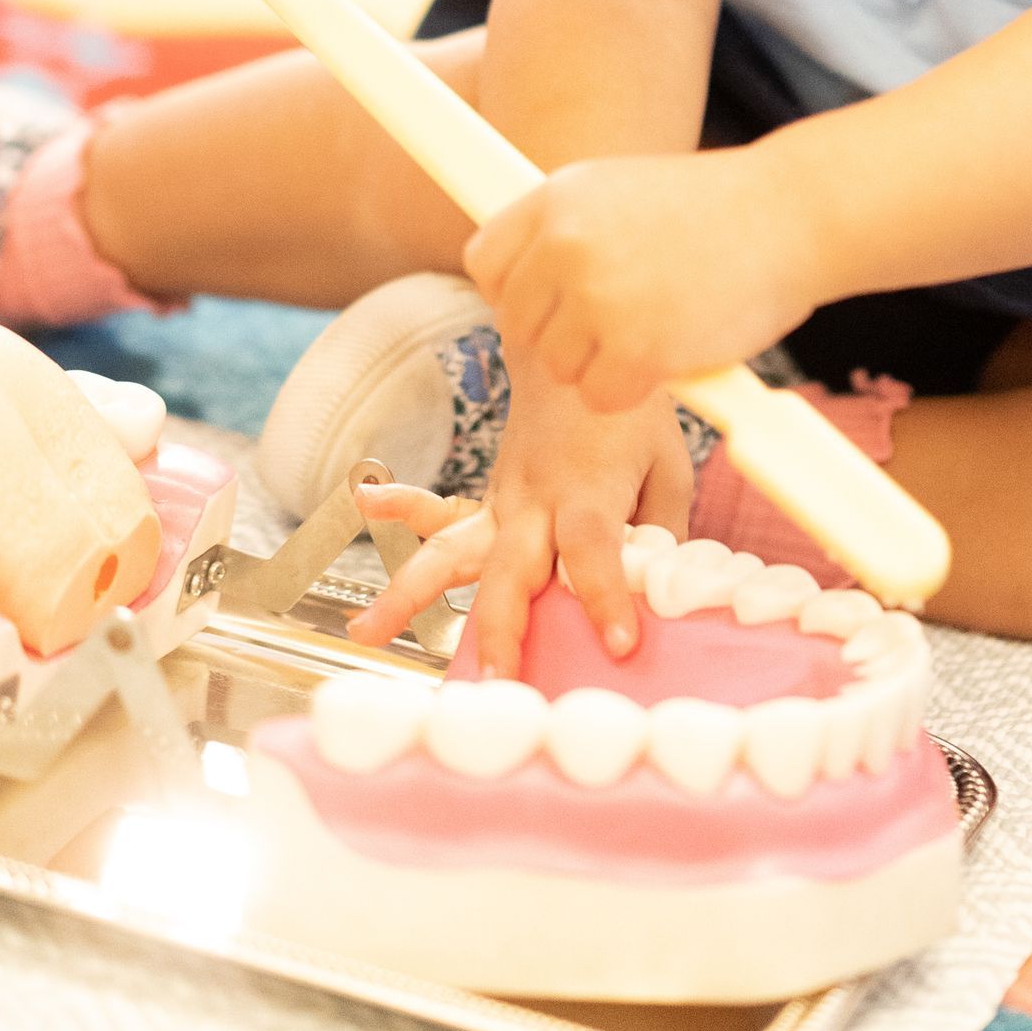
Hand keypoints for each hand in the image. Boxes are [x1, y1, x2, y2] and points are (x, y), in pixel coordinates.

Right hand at [348, 370, 693, 676]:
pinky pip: (440, 512)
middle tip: (497, 678)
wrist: (580, 352)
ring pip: (451, 550)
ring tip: (364, 630)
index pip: (594, 552)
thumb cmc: (629, 413)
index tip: (621, 644)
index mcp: (587, 495)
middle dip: (501, 628)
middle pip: (512, 568)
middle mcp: (535, 502)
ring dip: (408, 592)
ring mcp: (502, 502)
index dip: (605, 596)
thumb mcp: (668, 467)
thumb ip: (663, 531)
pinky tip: (364, 503)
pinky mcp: (488, 503)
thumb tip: (661, 593)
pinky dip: (399, 507)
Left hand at [464, 146, 816, 413]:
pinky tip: (668, 357)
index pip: (485, 264)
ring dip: (601, 365)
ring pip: (557, 367)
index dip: (516, 292)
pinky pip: (598, 396)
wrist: (793, 214)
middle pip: (517, 324)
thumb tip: (526, 279)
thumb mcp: (623, 190)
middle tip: (618, 326)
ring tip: (656, 330)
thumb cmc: (719, 209)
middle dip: (561, 335)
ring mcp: (596, 296)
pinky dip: (632, 390)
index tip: (552, 303)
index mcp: (556, 198)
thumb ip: (568, 228)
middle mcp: (564, 244)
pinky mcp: (634, 347)